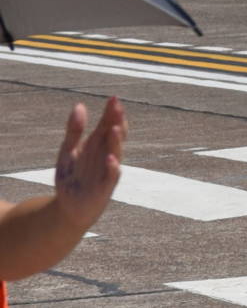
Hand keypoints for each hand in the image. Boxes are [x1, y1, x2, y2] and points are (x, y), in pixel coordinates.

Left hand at [51, 99, 122, 226]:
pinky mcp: (105, 187)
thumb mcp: (67, 152)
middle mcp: (107, 154)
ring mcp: (108, 170)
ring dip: (116, 141)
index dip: (112, 112)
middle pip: (115, 135)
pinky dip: (112, 167)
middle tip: (117, 107)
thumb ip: (74, 130)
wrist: (68, 209)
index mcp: (98, 144)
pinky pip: (111, 176)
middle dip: (117, 122)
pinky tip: (110, 158)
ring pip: (116, 152)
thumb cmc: (71, 179)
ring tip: (113, 128)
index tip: (113, 98)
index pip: (109, 124)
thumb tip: (79, 105)